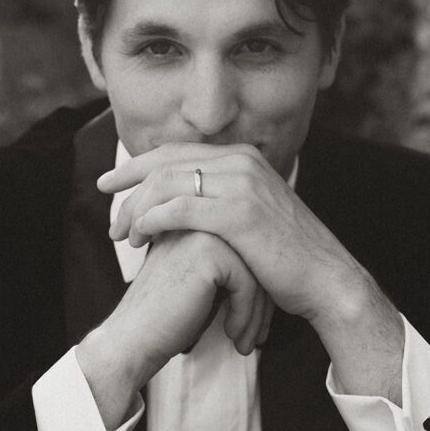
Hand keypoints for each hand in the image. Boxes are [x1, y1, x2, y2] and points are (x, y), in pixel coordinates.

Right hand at [76, 230, 272, 430]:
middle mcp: (199, 220)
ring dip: (257, 314)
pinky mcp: (208, 252)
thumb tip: (268, 284)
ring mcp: (202, 232)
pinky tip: (233, 336)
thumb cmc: (164, 319)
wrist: (133, 339)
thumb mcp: (199, 285)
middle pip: (255, 258)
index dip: (256, 291)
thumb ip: (226, 269)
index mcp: (195, 223)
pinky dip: (246, 316)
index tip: (254, 323)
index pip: (246, 250)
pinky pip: (248, 284)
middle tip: (258, 336)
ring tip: (248, 342)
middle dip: (262, 303)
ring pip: (256, 271)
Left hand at [98, 142, 404, 403]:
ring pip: (166, 184)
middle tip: (105, 203)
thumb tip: (182, 203)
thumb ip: (220, 200)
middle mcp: (240, 162)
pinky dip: (152, 220)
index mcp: (241, 158)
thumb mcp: (252, 214)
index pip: (176, 152)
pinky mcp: (238, 214)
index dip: (138, 165)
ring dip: (135, 207)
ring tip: (121, 232)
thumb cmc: (285, 256)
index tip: (112, 182)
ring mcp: (241, 185)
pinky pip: (179, 209)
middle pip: (165, 162)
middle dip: (127, 181)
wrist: (324, 278)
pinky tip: (140, 236)